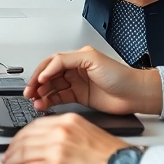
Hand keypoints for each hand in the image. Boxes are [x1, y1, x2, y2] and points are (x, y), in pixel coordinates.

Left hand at [0, 114, 129, 163]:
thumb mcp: (87, 133)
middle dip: (11, 150)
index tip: (14, 144)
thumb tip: (48, 146)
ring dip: (10, 163)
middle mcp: (60, 131)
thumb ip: (66, 135)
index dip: (20, 136)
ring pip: (22, 153)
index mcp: (68, 121)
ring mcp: (57, 148)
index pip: (34, 125)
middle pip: (25, 138)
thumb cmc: (111, 156)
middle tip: (5, 158)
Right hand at [24, 46, 162, 114]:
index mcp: (77, 57)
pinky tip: (44, 105)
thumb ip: (67, 61)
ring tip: (35, 101)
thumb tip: (49, 67)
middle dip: (37, 83)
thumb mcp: (92, 60)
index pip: (52, 62)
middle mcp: (76, 70)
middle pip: (50, 75)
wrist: (134, 95)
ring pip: (53, 88)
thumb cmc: (120, 76)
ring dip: (42, 94)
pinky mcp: (80, 97)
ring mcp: (77, 84)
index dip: (42, 72)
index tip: (35, 82)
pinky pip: (60, 98)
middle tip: (29, 93)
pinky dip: (50, 101)